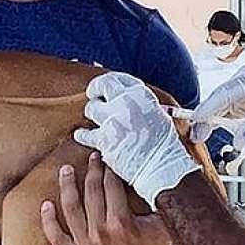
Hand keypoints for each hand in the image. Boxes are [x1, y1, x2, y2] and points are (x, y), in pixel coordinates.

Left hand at [41, 151, 181, 244]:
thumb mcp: (166, 222)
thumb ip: (161, 199)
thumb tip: (159, 170)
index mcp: (121, 224)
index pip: (111, 185)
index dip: (110, 167)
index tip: (110, 155)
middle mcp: (100, 234)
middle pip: (91, 192)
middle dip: (92, 170)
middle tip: (94, 157)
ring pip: (71, 210)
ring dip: (67, 186)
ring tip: (66, 169)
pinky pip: (57, 239)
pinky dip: (49, 222)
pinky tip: (45, 205)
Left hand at [73, 72, 199, 209]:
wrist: (161, 166)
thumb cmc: (163, 145)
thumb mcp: (158, 115)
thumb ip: (140, 105)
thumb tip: (126, 101)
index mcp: (142, 95)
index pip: (119, 78)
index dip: (109, 81)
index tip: (104, 86)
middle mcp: (127, 103)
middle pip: (102, 86)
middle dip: (95, 90)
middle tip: (93, 95)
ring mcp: (114, 120)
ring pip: (91, 108)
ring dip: (92, 113)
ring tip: (93, 117)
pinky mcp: (104, 139)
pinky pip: (86, 134)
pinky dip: (82, 135)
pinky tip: (81, 135)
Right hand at [190, 66, 244, 149]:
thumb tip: (237, 142)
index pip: (224, 93)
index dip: (208, 107)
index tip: (196, 119)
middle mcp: (241, 82)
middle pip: (216, 99)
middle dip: (204, 117)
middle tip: (195, 135)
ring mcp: (238, 92)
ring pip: (216, 107)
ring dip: (207, 121)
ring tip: (198, 136)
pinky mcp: (238, 103)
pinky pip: (221, 112)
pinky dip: (214, 123)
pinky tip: (206, 132)